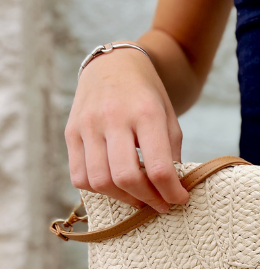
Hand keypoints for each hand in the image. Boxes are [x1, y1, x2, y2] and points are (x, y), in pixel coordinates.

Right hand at [65, 45, 188, 212]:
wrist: (114, 65)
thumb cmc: (147, 97)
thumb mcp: (168, 118)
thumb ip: (171, 153)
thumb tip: (172, 191)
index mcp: (145, 113)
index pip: (159, 167)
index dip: (171, 192)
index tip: (179, 199)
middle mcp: (113, 118)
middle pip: (125, 178)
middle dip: (146, 199)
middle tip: (159, 204)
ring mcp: (88, 125)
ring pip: (99, 181)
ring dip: (122, 198)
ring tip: (138, 197)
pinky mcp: (71, 133)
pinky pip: (79, 176)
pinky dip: (98, 190)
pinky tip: (113, 185)